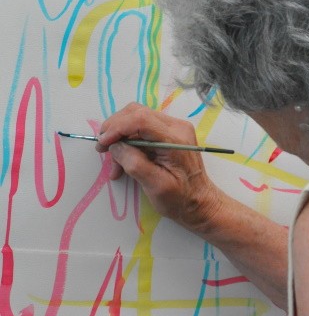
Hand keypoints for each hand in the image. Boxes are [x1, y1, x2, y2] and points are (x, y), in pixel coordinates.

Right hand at [96, 103, 223, 232]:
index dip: (117, 127)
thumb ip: (134, 163)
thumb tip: (115, 146)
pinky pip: (142, 129)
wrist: (199, 202)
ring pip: (136, 120)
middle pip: (136, 113)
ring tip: (115, 165)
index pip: (141, 119)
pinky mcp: (169, 134)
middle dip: (115, 129)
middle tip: (102, 150)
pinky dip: (129, 142)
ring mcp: (173, 129)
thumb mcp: (155, 186)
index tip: (103, 144)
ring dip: (120, 138)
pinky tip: (123, 162)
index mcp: (175, 139)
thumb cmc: (180, 198)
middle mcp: (176, 127)